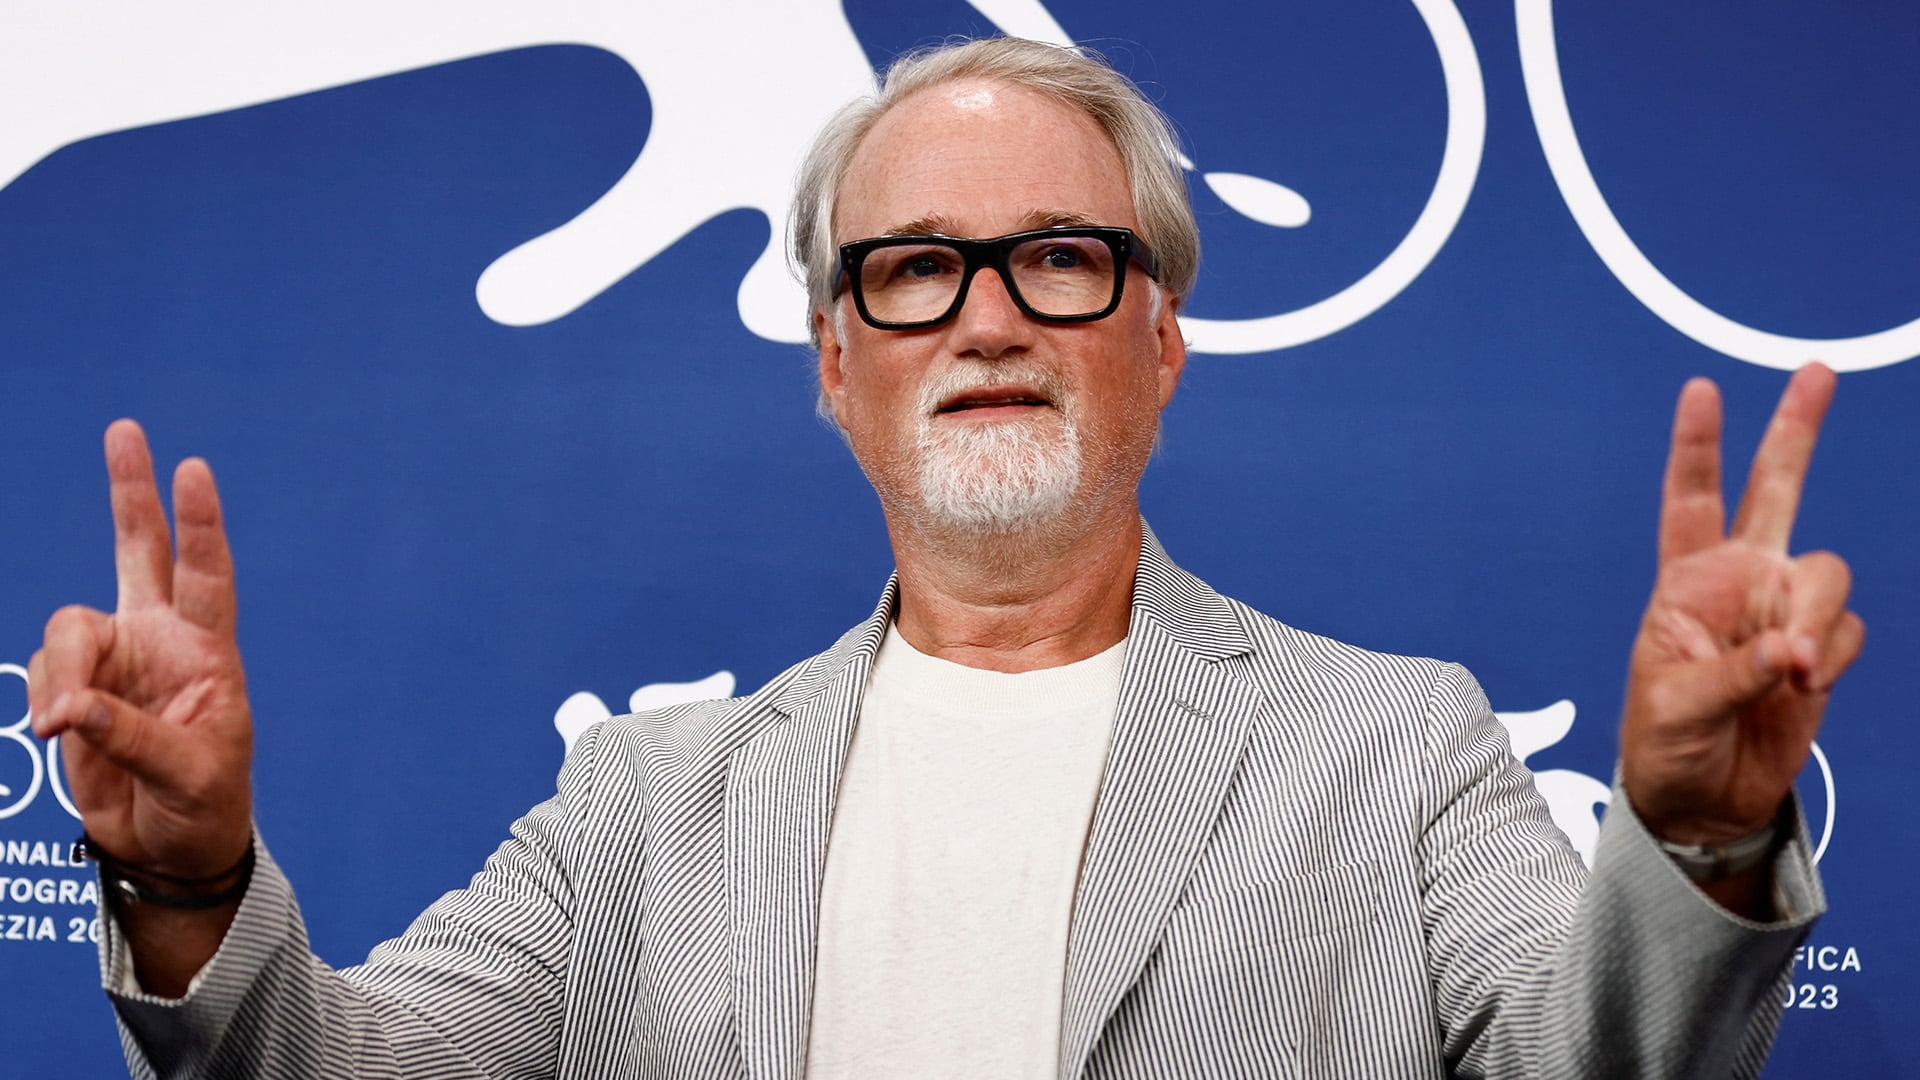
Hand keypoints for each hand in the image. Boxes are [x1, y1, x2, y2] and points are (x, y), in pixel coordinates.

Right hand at [28, 420, 253, 880]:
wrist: (170, 846)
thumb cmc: (204, 805)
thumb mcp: (187, 774)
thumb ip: (130, 735)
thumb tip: (68, 709)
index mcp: (208, 651)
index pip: (206, 575)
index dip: (199, 524)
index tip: (194, 470)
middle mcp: (160, 641)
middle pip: (140, 550)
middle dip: (130, 491)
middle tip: (126, 429)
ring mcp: (114, 660)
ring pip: (67, 627)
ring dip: (59, 671)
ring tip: (62, 724)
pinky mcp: (75, 687)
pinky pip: (44, 674)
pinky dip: (44, 698)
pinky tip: (55, 731)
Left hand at [1621, 364, 1863, 845]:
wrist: (1701, 799)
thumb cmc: (1666, 744)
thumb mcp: (1678, 706)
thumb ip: (1737, 671)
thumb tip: (1794, 648)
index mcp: (1686, 582)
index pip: (1690, 501)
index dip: (1697, 447)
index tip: (1702, 390)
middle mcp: (1739, 582)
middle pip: (1774, 491)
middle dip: (1796, 431)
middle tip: (1815, 371)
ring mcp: (1783, 610)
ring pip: (1828, 572)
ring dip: (1818, 616)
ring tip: (1793, 669)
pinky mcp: (1818, 648)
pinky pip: (1847, 630)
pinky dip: (1832, 654)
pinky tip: (1804, 683)